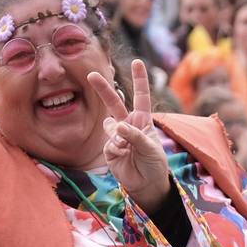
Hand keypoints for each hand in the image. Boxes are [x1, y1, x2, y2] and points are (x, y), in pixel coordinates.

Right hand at [95, 60, 170, 212]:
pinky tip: (123, 156)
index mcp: (143, 120)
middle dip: (103, 89)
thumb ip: (135, 136)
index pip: (141, 96)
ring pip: (110, 125)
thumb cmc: (154, 164)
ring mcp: (117, 136)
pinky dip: (116, 148)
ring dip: (118, 133)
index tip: (137, 62)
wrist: (147, 185)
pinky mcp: (109, 149)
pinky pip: (110, 143)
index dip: (139, 79)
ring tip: (128, 147)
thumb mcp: (151, 148)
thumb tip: (117, 126)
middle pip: (114, 103)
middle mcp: (129, 125)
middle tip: (92, 75)